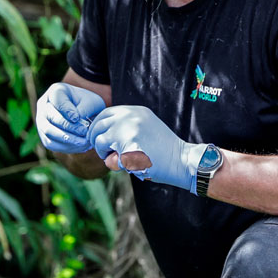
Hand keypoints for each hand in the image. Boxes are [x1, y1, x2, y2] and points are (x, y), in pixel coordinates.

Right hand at [35, 82, 106, 153]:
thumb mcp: (92, 101)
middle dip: (68, 127)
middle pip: (51, 117)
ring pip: (49, 132)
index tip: (77, 118)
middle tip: (84, 132)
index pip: (57, 100)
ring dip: (67, 139)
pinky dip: (66, 147)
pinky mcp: (44, 136)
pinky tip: (80, 146)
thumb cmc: (87, 105)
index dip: (67, 110)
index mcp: (55, 91)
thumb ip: (85, 108)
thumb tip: (75, 120)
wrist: (84, 113)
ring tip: (84, 142)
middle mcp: (44, 105)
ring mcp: (41, 121)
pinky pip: (52, 144)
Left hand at [87, 105, 206, 192]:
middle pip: (98, 125)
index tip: (98, 139)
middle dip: (97, 140)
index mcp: (135, 111)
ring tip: (118, 160)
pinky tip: (126, 166)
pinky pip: (108, 156)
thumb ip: (125, 127)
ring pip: (100, 140)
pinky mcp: (128, 145)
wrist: (181, 160)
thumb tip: (99, 136)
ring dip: (104, 152)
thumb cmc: (162, 151)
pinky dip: (113, 163)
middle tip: (105, 153)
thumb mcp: (145, 128)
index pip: (106, 113)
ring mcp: (128, 129)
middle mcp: (130, 115)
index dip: (98, 127)